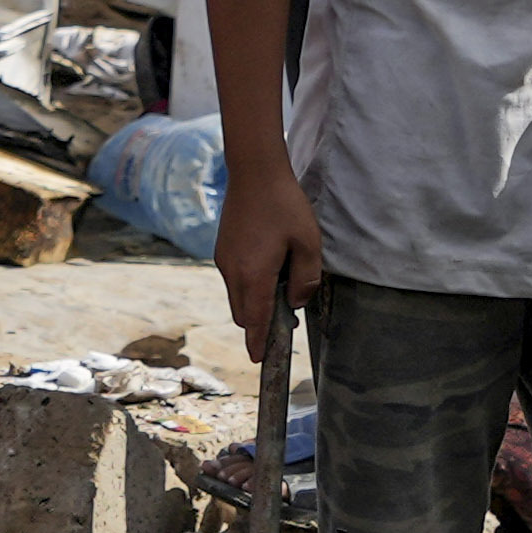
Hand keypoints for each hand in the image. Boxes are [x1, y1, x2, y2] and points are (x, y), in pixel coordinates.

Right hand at [217, 151, 323, 361]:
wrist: (254, 172)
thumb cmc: (284, 205)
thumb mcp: (308, 243)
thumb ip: (306, 279)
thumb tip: (295, 302)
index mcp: (254, 275)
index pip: (254, 321)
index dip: (258, 343)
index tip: (259, 360)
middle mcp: (233, 272)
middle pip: (243, 315)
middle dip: (260, 324)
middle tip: (287, 317)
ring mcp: (224, 261)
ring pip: (238, 298)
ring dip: (255, 303)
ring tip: (282, 285)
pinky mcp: (222, 251)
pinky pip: (234, 281)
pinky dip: (249, 286)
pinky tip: (269, 266)